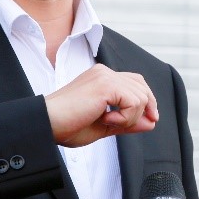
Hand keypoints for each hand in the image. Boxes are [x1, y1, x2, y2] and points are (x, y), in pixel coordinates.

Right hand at [44, 64, 158, 146]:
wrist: (47, 124)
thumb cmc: (67, 126)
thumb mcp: (105, 125)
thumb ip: (128, 122)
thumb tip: (151, 122)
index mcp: (101, 78)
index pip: (135, 82)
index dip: (146, 100)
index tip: (150, 119)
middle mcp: (104, 73)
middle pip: (142, 86)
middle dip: (145, 109)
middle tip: (131, 125)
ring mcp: (105, 76)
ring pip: (140, 96)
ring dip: (130, 117)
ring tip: (107, 122)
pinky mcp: (105, 84)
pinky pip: (133, 102)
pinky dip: (125, 117)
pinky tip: (105, 120)